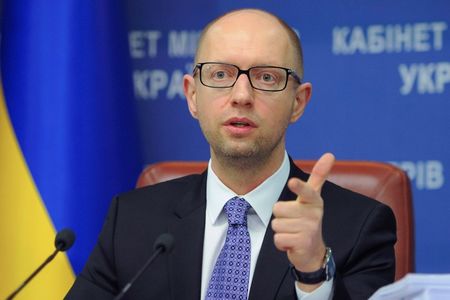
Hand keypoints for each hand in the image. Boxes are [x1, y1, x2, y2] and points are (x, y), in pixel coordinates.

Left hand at [272, 153, 334, 275]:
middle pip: (278, 208)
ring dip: (281, 230)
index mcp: (314, 201)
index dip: (298, 187)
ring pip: (276, 223)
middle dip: (280, 217)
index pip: (306, 191)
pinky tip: (292, 243)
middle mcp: (314, 214)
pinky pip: (278, 238)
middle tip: (293, 222)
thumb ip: (318, 176)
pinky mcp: (303, 243)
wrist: (313, 251)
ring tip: (293, 232)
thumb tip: (330, 154)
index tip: (292, 182)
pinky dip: (281, 243)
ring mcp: (309, 229)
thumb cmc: (307, 220)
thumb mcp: (312, 198)